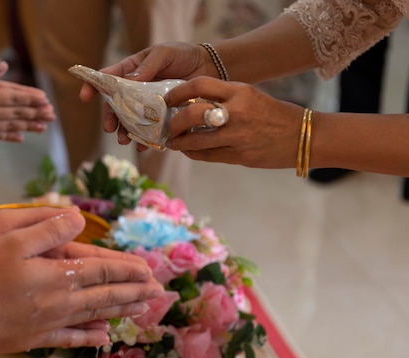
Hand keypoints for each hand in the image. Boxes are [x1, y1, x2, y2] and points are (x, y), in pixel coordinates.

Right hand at [0, 62, 55, 141]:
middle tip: (52, 116)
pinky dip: (10, 135)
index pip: (16, 97)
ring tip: (43, 128)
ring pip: (10, 126)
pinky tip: (19, 137)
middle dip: (36, 114)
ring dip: (28, 126)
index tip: (46, 101)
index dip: (32, 99)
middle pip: (17, 113)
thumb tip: (4, 65)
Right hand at [0, 206, 163, 352]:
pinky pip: (71, 338)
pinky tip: (104, 336)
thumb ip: (48, 229)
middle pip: (106, 294)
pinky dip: (90, 336)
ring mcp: (51, 322)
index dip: (127, 268)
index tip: (148, 269)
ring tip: (142, 310)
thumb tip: (78, 218)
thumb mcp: (11, 238)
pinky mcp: (37, 338)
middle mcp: (62, 300)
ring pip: (95, 315)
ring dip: (121, 310)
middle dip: (134, 291)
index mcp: (59, 274)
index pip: (103, 268)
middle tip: (157, 291)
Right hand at [77, 42, 211, 148]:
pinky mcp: (163, 118)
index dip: (93, 86)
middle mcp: (136, 91)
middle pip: (116, 106)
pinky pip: (151, 132)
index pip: (107, 79)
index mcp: (131, 71)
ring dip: (125, 132)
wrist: (209, 68)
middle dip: (110, 118)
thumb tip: (129, 80)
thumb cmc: (183, 55)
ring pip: (130, 122)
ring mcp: (148, 106)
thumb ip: (147, 66)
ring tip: (125, 140)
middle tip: (109, 128)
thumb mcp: (163, 53)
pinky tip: (144, 146)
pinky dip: (146, 141)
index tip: (84, 97)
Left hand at [164, 76, 302, 167]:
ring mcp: (237, 136)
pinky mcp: (239, 156)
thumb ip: (224, 98)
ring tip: (172, 141)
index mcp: (240, 91)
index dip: (178, 92)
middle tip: (168, 124)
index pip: (199, 85)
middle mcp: (236, 112)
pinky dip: (193, 152)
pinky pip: (207, 155)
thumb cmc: (274, 114)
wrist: (304, 137)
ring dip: (179, 142)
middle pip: (192, 114)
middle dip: (174, 121)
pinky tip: (188, 150)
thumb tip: (191, 104)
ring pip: (195, 139)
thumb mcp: (250, 96)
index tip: (169, 99)